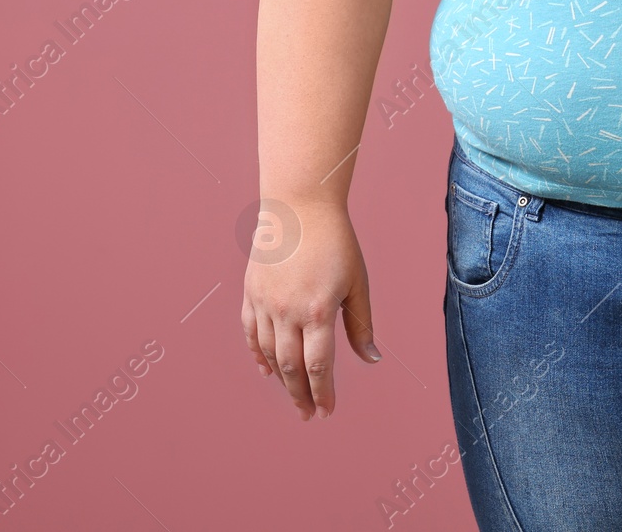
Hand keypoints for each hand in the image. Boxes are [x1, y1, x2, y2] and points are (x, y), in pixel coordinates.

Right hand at [241, 203, 381, 419]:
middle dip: (300, 395)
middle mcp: (287, 311)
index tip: (327, 412)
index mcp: (318, 310)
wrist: (300, 206)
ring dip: (280, 379)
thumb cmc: (336, 242)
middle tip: (308, 415)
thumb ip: (361, 325)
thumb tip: (372, 360)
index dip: (323, 393)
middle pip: (291, 366)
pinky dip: (256, 354)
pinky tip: (266, 370)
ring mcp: (265, 302)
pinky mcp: (251, 292)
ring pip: (268, 353)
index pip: (318, 366)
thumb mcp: (357, 282)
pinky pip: (250, 332)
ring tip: (293, 394)